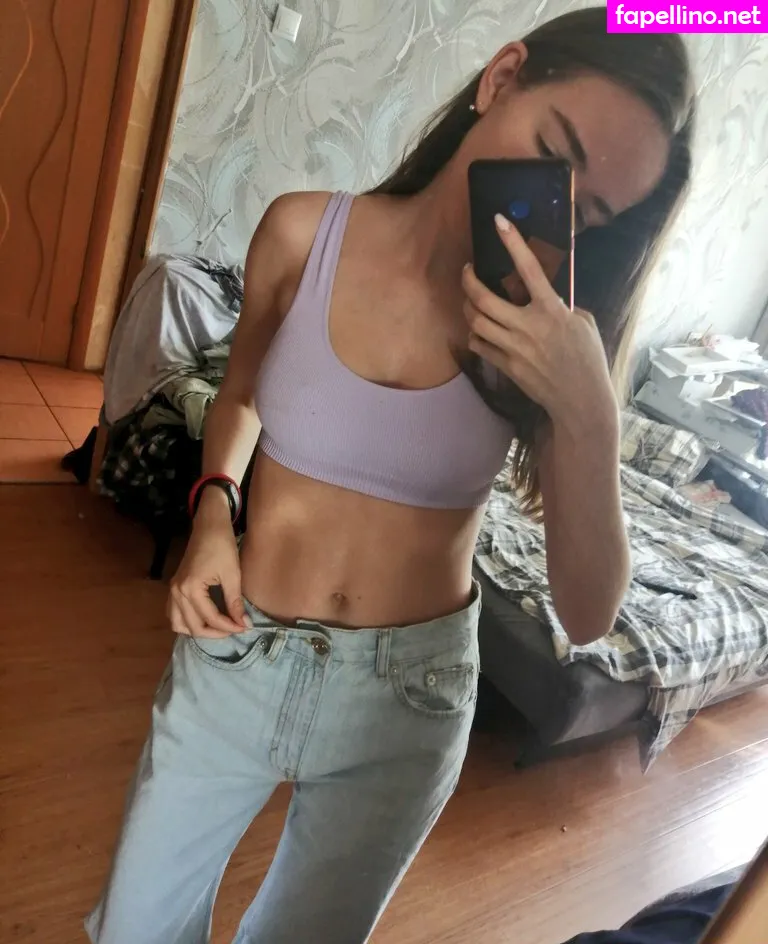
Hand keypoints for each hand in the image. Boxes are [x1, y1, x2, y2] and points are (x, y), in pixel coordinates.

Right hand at [168, 493, 249, 638]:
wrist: (209, 526)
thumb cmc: (222, 545)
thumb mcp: (232, 574)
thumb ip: (235, 602)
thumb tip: (243, 624)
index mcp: (190, 588)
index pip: (210, 618)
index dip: (229, 626)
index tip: (245, 627)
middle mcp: (176, 592)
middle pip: (192, 627)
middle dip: (215, 633)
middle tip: (235, 629)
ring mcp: (172, 590)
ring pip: (178, 624)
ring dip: (197, 630)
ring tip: (219, 628)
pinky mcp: (174, 587)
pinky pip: (174, 613)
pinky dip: (187, 621)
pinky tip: (204, 619)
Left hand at [462, 214, 618, 431]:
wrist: (581, 399)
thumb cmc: (587, 360)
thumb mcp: (583, 324)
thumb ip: (561, 307)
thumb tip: (544, 297)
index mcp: (552, 310)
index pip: (529, 268)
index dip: (512, 242)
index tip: (498, 221)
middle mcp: (529, 327)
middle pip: (484, 299)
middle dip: (468, 280)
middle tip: (466, 271)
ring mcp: (515, 348)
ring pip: (476, 322)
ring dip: (468, 307)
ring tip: (470, 300)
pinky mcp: (507, 367)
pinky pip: (479, 345)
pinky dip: (475, 334)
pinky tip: (479, 330)